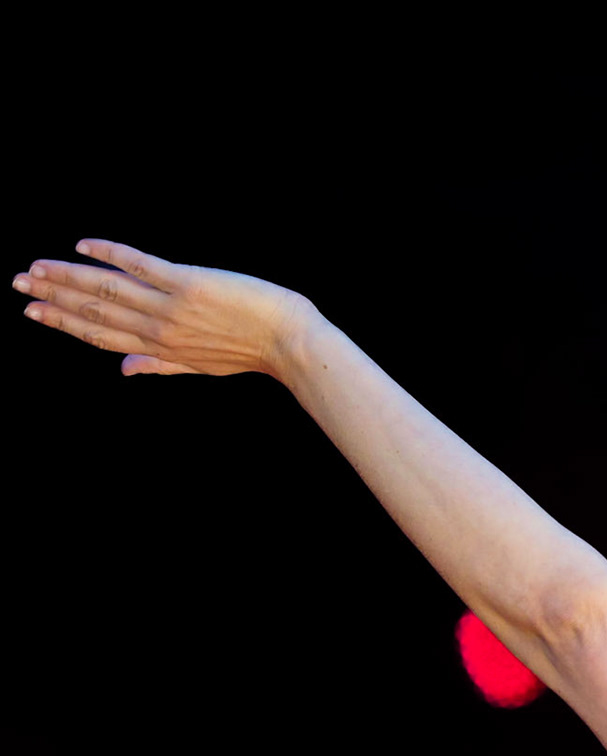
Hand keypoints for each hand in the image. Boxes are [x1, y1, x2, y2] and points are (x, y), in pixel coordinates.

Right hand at [14, 239, 313, 377]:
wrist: (291, 344)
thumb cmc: (250, 352)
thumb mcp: (200, 367)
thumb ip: (159, 366)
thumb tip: (122, 371)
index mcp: (160, 350)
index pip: (101, 336)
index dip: (64, 323)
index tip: (33, 312)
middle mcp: (159, 330)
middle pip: (96, 312)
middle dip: (54, 297)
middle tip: (18, 283)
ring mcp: (172, 307)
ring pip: (109, 290)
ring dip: (69, 276)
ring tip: (37, 267)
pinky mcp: (189, 284)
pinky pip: (141, 266)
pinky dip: (111, 254)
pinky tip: (84, 245)